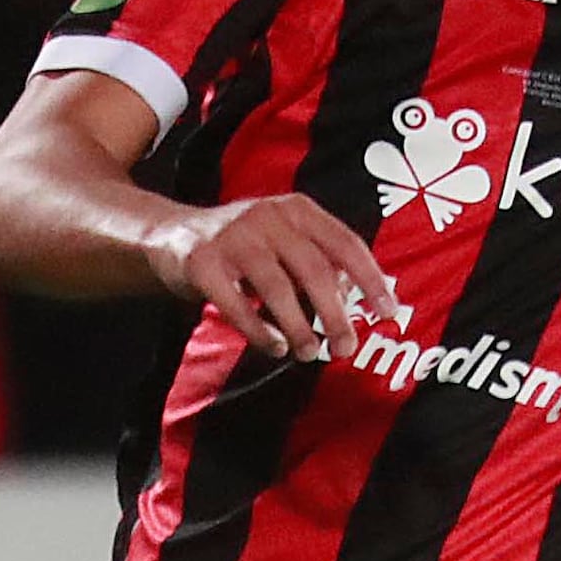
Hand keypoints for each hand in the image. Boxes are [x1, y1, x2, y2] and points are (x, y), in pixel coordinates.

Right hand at [147, 193, 396, 363]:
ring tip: (309, 352)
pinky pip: (237, 305)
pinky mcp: (202, 262)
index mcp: (296, 209)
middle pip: (314, 269)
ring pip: (277, 288)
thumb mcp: (284, 239)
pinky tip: (274, 347)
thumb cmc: (242, 246)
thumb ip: (318, 261)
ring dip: (298, 327)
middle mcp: (268, 216)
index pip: (344, 243)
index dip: (370, 280)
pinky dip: (259, 331)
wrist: (172, 236)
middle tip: (346, 347)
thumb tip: (355, 300)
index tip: (388, 313)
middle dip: (335, 314)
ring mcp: (233, 237)